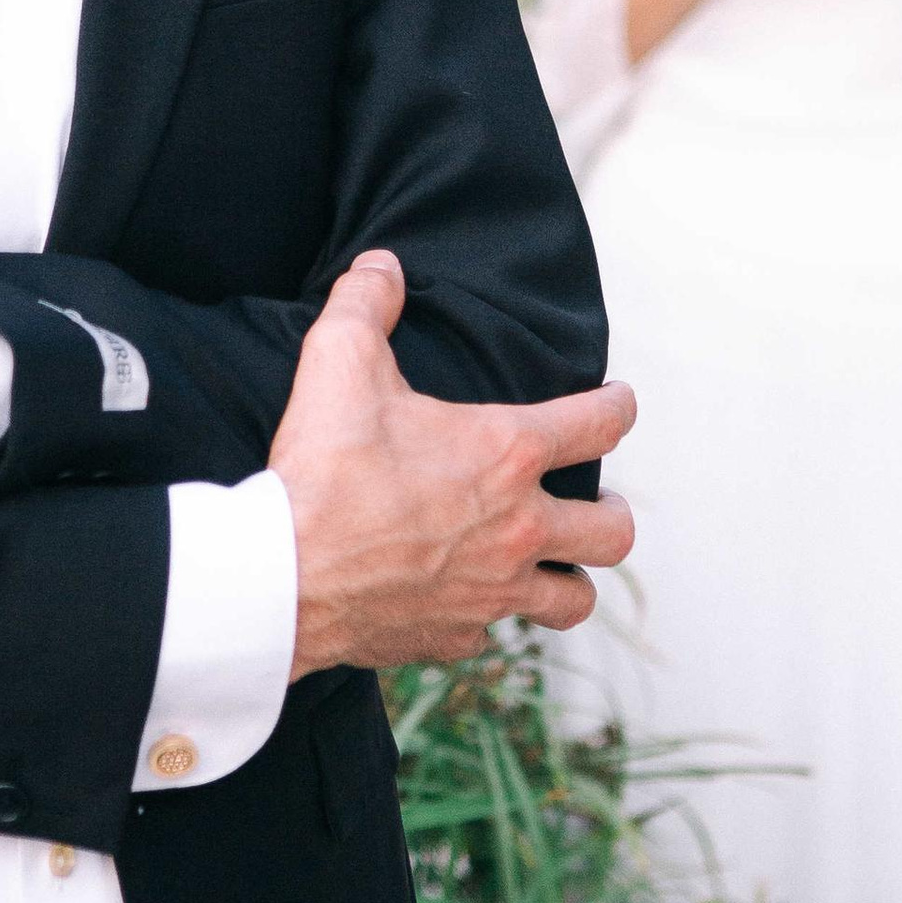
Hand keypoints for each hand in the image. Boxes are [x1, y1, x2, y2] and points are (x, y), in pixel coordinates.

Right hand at [269, 251, 635, 674]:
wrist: (282, 578)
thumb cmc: (322, 471)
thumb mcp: (339, 363)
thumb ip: (366, 303)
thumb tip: (381, 265)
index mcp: (507, 454)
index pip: (602, 422)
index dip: (619, 405)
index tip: (617, 402)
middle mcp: (519, 528)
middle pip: (614, 532)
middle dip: (611, 513)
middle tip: (591, 501)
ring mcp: (493, 591)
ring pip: (575, 601)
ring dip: (570, 578)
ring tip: (552, 563)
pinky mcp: (456, 637)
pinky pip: (492, 633)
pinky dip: (484, 616)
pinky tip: (459, 598)